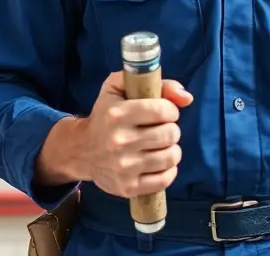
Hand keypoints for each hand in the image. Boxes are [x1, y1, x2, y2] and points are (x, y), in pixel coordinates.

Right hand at [79, 70, 193, 198]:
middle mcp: (120, 141)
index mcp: (117, 114)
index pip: (163, 110)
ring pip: (170, 157)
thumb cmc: (106, 114)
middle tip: (161, 129)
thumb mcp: (119, 87)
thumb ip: (155, 82)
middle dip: (171, 129)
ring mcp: (124, 167)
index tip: (164, 112)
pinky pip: (164, 180)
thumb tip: (187, 98)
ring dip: (172, 150)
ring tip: (161, 145)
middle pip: (170, 134)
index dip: (170, 110)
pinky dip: (168, 170)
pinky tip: (159, 163)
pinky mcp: (127, 187)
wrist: (82, 150)